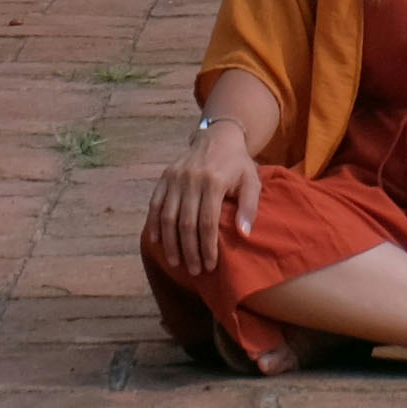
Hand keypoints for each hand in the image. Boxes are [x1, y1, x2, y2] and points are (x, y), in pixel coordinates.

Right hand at [145, 119, 263, 283]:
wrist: (218, 137)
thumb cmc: (238, 164)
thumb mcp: (252, 181)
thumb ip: (249, 207)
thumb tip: (243, 233)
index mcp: (214, 181)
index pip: (207, 221)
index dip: (207, 246)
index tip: (210, 265)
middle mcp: (191, 179)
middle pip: (186, 223)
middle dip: (189, 250)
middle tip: (194, 270)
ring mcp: (175, 177)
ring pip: (168, 216)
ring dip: (171, 243)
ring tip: (176, 262)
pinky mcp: (165, 176)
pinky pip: (155, 204)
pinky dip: (154, 224)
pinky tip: (157, 242)